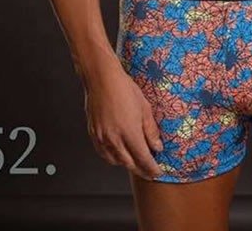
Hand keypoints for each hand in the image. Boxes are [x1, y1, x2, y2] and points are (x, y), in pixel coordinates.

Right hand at [83, 58, 163, 179]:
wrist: (101, 79)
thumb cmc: (124, 88)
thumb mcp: (144, 107)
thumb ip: (151, 130)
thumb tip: (157, 146)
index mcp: (129, 133)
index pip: (143, 159)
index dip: (152, 169)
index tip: (158, 173)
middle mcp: (114, 139)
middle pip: (130, 164)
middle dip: (141, 170)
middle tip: (149, 172)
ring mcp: (102, 138)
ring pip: (116, 161)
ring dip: (127, 165)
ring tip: (135, 163)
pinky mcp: (93, 134)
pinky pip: (103, 154)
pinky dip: (113, 158)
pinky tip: (118, 155)